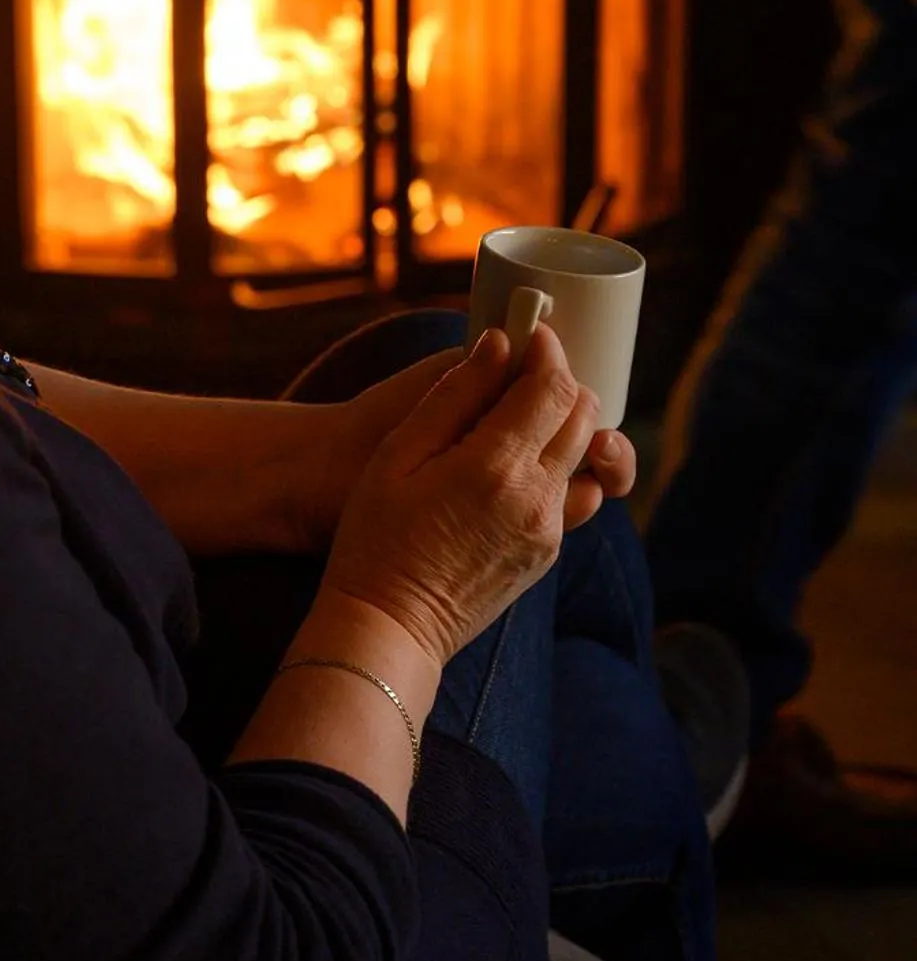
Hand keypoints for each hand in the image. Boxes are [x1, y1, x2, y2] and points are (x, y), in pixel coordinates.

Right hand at [296, 331, 634, 550]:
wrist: (388, 626)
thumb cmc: (376, 537)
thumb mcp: (399, 454)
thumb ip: (455, 394)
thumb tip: (498, 344)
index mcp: (497, 466)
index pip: (553, 387)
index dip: (546, 349)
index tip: (528, 334)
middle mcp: (537, 498)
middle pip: (584, 416)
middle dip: (561, 380)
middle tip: (523, 368)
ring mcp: (548, 530)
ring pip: (585, 454)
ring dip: (565, 423)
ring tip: (521, 414)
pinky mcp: (547, 553)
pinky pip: (572, 493)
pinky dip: (557, 464)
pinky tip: (514, 464)